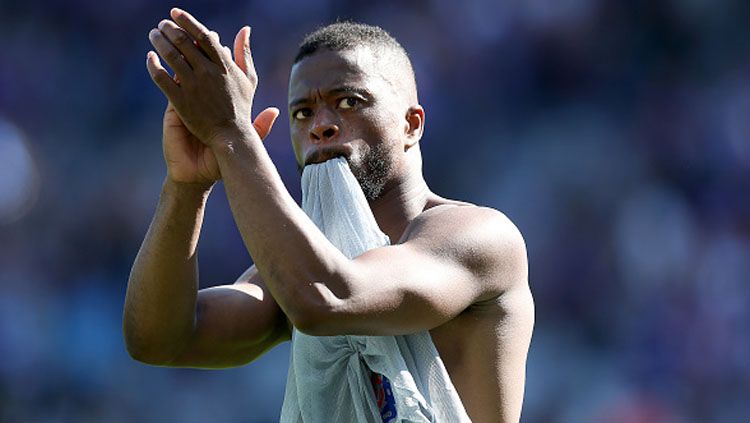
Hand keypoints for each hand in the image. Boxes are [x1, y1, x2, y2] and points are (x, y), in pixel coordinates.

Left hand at [146, 8, 277, 148]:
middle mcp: (208, 74)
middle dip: (170, 29)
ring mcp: (193, 87)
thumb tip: (245, 29)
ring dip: (160, 41)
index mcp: (224, 67)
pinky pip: (161, 78)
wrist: (231, 138)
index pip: (203, 36)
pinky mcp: (180, 102)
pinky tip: (150, 58)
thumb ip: (244, 53)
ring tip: (154, 35)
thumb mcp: (248, 79)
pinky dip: (153, 65)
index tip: (175, 13)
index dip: (188, 22)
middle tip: (162, 24)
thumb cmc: (240, 108)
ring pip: (170, 56)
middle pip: (184, 42)